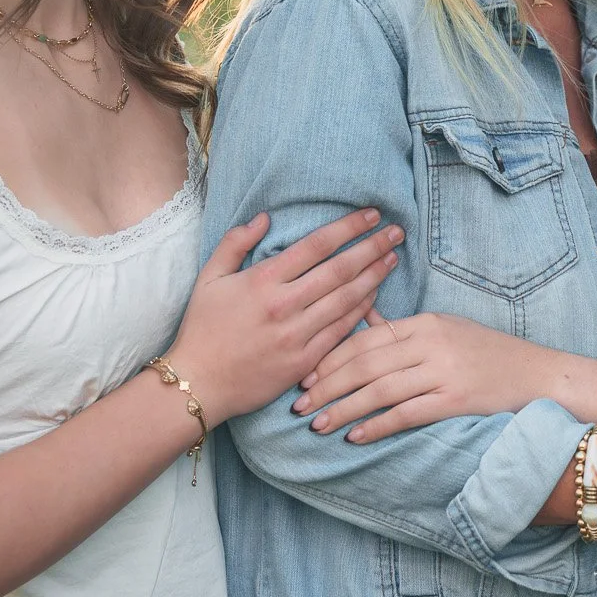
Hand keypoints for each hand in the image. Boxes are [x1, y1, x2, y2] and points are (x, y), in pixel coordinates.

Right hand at [166, 209, 402, 423]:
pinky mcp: (305, 361)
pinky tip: (376, 296)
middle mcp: (285, 305)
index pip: (316, 245)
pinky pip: (341, 331)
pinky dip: (362, 312)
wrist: (199, 382)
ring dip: (375, 276)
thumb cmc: (202, 328)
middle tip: (397, 232)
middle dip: (373, 247)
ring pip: (347, 299)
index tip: (371, 214)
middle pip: (340, 269)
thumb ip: (235, 243)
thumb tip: (265, 218)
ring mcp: (297, 335)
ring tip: (393, 258)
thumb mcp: (209, 278)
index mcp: (263, 281)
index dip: (348, 227)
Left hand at [293, 311, 545, 441]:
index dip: (330, 358)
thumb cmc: (491, 355)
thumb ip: (405, 330)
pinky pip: (406, 413)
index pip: (365, 338)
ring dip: (343, 408)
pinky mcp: (456, 399)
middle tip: (298, 404)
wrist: (540, 376)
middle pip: (364, 363)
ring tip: (317, 424)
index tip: (305, 376)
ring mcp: (444, 371)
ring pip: (379, 389)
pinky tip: (355, 436)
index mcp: (426, 323)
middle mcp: (431, 343)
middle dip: (326, 384)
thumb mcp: (448, 331)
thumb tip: (363, 321)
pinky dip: (377, 425)